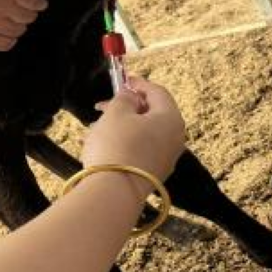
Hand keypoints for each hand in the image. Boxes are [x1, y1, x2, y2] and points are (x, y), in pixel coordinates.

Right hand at [82, 77, 185, 192]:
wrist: (114, 191)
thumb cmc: (116, 146)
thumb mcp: (116, 113)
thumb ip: (125, 98)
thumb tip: (131, 97)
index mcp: (171, 118)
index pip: (158, 92)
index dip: (139, 84)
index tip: (123, 80)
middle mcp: (175, 138)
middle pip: (152, 113)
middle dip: (126, 107)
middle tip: (103, 106)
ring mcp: (166, 158)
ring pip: (144, 133)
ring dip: (122, 126)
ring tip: (97, 128)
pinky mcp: (154, 174)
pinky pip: (141, 150)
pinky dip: (125, 142)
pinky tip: (105, 144)